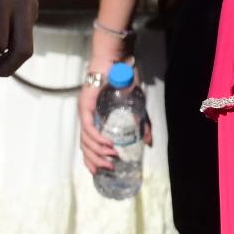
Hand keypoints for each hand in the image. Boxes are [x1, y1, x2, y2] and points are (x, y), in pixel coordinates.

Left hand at [0, 0, 37, 78]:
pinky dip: (5, 50)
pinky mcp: (31, 13)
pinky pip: (21, 39)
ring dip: (4, 63)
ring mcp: (31, 9)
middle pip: (24, 50)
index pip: (0, 43)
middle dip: (4, 69)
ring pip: (25, 48)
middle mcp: (23, 6)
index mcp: (3, 3)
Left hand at [79, 41, 152, 174]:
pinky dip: (97, 138)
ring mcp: (84, 111)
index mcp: (95, 118)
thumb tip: (149, 143)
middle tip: (108, 168)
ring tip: (111, 157)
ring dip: (97, 152)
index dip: (92, 161)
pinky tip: (106, 144)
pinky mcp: (85, 105)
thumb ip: (142, 123)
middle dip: (95, 161)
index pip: (88, 145)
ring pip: (85, 140)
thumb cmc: (124, 79)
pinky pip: (89, 128)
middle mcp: (87, 117)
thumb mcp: (136, 105)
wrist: (118, 60)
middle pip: (84, 147)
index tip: (99, 173)